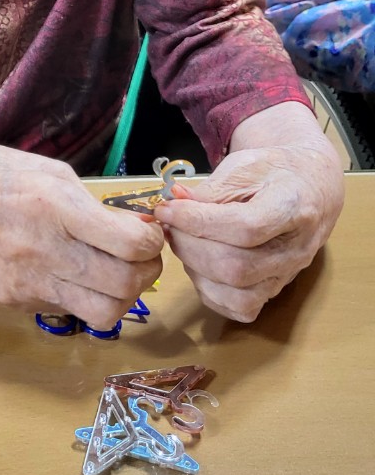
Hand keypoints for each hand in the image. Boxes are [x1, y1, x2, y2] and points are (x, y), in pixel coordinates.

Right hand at [0, 127, 165, 327]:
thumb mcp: (50, 171)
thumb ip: (92, 204)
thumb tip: (135, 230)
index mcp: (55, 205)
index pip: (131, 244)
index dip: (153, 241)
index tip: (148, 232)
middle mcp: (42, 248)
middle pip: (124, 285)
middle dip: (147, 272)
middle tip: (142, 256)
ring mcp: (26, 280)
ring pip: (102, 314)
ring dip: (121, 296)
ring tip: (115, 273)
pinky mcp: (12, 299)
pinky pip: (65, 308)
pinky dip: (80, 295)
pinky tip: (70, 270)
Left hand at [154, 140, 343, 321]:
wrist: (309, 187)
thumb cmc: (273, 172)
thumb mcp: (242, 165)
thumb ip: (208, 190)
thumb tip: (172, 203)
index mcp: (292, 206)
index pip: (244, 227)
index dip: (197, 222)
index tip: (166, 210)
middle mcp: (296, 248)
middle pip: (237, 267)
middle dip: (190, 247)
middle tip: (170, 226)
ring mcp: (288, 274)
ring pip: (238, 295)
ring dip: (197, 271)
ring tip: (185, 243)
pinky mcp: (277, 290)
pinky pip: (241, 309)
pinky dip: (210, 291)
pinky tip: (200, 264)